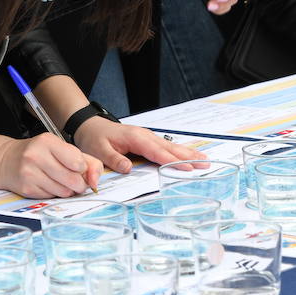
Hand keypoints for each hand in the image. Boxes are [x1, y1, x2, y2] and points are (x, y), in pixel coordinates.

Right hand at [0, 132, 103, 197]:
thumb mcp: (61, 149)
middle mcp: (37, 156)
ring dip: (67, 191)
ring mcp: (30, 173)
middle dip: (79, 184)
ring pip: (63, 192)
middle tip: (75, 181)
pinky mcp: (26, 189)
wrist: (6, 160)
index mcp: (48, 142)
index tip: (78, 168)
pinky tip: (47, 185)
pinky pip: (51, 198)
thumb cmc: (39, 153)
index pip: (78, 162)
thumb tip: (95, 181)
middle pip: (73, 180)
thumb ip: (87, 161)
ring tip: (60, 182)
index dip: (83, 169)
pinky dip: (54, 194)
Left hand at [71, 117, 206, 185]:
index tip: (187, 168)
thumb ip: (114, 159)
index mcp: (135, 138)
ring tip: (204, 160)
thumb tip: (128, 168)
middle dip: (188, 157)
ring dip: (188, 153)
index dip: (173, 161)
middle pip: (170, 148)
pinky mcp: (147, 140)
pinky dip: (179, 151)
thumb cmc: (94, 138)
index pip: (157, 152)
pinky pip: (166, 146)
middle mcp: (144, 135)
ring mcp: (147, 136)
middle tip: (205, 164)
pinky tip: (189, 155)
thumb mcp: (99, 150)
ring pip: (171, 146)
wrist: (90, 126)